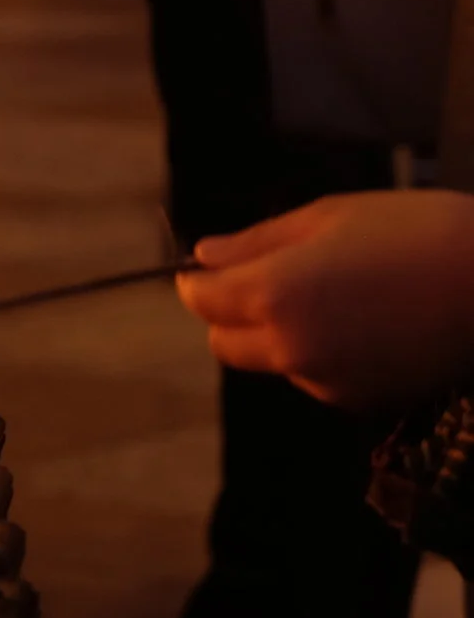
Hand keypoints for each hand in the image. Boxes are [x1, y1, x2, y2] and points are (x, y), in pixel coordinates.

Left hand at [177, 190, 473, 412]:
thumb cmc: (419, 231)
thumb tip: (202, 256)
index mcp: (274, 294)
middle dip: (229, 315)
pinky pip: (315, 378)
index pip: (202, 300)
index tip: (206, 269)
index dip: (198, 282)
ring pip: (271, 362)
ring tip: (336, 296)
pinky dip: (319, 355)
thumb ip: (258, 242)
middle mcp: (290, 347)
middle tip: (267, 280)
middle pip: (224, 343)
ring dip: (278, 336)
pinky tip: (364, 324)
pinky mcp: (362, 400)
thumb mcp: (331, 217)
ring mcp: (326, 380)